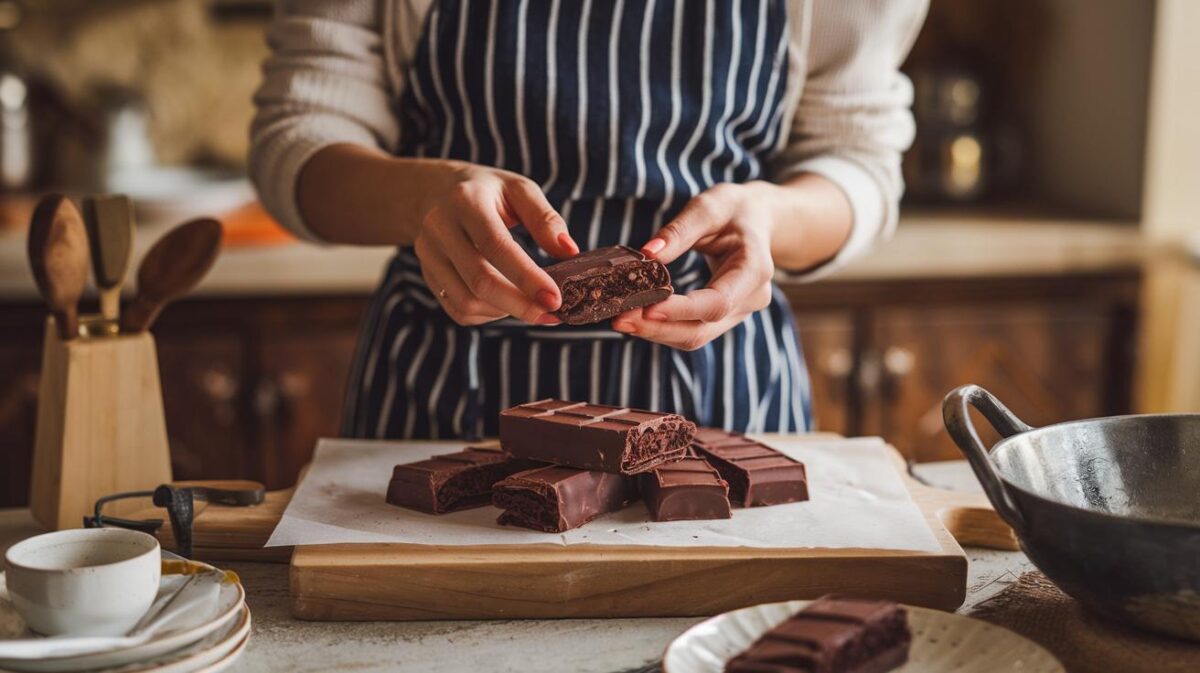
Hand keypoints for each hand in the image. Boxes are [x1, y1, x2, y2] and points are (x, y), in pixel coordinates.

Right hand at [414, 164, 578, 325]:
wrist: (434, 192)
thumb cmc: (487, 191)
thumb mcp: (518, 189)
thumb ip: (545, 218)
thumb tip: (569, 251)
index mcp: (466, 201)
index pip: (496, 246)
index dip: (527, 277)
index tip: (555, 299)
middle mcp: (440, 229)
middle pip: (480, 281)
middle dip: (520, 305)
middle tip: (552, 314)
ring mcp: (429, 255)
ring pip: (467, 302)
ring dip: (506, 312)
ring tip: (531, 305)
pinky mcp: (428, 276)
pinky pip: (458, 310)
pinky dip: (488, 316)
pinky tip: (508, 304)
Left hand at [613, 182, 776, 350]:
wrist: (758, 220)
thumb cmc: (734, 209)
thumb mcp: (710, 206)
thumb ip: (680, 230)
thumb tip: (648, 253)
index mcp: (754, 269)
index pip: (717, 302)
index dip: (681, 310)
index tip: (646, 309)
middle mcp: (751, 299)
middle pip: (702, 329)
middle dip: (658, 328)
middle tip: (619, 319)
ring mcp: (739, 312)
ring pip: (695, 336)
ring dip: (656, 332)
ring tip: (620, 319)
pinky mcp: (723, 317)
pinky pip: (692, 330)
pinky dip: (663, 327)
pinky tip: (637, 317)